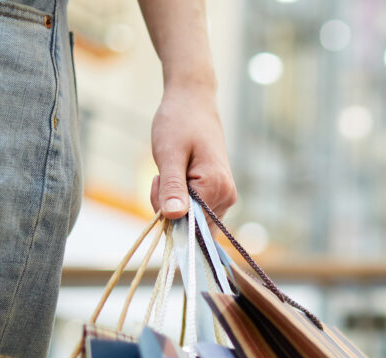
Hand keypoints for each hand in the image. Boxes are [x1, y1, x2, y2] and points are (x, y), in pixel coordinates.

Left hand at [149, 87, 236, 219]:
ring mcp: (224, 197)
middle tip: (161, 176)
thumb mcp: (169, 154)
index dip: (167, 212)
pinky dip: (179, 200)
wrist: (193, 102)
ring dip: (172, 203)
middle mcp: (226, 197)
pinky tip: (176, 178)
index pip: (189, 224)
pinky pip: (195, 211)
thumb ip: (173, 187)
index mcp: (217, 187)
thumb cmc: (179, 122)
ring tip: (170, 172)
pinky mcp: (218, 195)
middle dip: (168, 208)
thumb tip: (173, 217)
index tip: (159, 183)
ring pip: (191, 220)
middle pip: (191, 226)